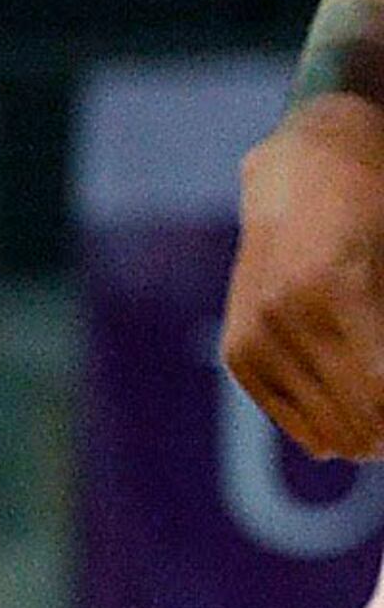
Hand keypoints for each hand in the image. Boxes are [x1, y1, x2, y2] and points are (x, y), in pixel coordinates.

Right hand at [226, 94, 383, 458]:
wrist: (305, 175)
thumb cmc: (379, 211)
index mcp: (339, 288)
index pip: (383, 394)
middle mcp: (286, 314)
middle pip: (358, 419)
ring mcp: (255, 334)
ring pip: (325, 430)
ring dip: (364, 432)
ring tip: (380, 414)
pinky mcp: (239, 350)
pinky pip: (291, 418)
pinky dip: (325, 424)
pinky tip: (346, 406)